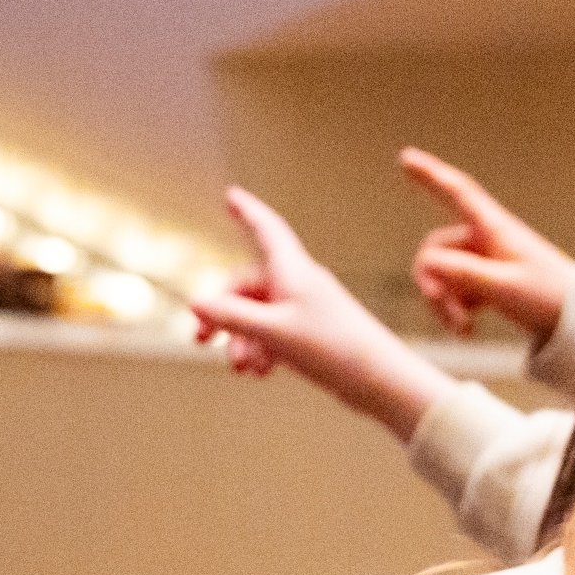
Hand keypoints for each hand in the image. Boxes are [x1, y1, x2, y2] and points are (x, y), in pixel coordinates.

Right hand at [189, 187, 453, 441]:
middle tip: (201, 340)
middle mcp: (298, 284)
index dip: (247, 211)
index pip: (265, 229)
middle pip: (247, 286)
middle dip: (223, 314)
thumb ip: (232, 317)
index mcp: (293, 271)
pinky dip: (261, 349)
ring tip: (243, 368)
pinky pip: (273, 333)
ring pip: (257, 315)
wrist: (378, 379)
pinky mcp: (312, 334)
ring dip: (242, 340)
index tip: (232, 195)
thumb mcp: (273, 332)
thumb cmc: (333, 348)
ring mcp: (305, 309)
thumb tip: (196, 303)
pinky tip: (261, 372)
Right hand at [401, 149, 574, 341]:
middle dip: (433, 283)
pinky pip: (455, 289)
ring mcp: (486, 260)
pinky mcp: (488, 280)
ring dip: (445, 302)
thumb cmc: (549, 298)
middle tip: (445, 313)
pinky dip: (455, 309)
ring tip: (463, 328)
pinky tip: (467, 329)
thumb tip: (428, 263)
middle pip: (437, 249)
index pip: (458, 193)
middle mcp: (487, 239)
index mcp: (495, 229)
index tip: (406, 158)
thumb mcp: (504, 287)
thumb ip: (463, 273)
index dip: (430, 174)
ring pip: (443, 274)